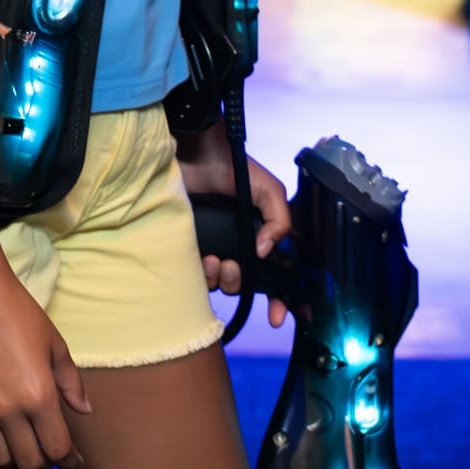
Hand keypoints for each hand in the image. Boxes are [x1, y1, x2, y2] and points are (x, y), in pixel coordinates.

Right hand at [0, 267, 89, 468]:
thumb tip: (84, 410)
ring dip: (11, 456)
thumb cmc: (17, 312)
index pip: (57, 449)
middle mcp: (8, 409)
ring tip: (16, 442)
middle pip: (28, 461)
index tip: (73, 461)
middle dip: (43, 459)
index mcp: (39, 395)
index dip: (69, 461)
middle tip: (45, 447)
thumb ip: (71, 381)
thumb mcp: (54, 343)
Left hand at [179, 131, 292, 325]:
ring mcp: (214, 246)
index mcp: (260, 234)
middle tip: (233, 267)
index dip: (280, 300)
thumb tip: (264, 253)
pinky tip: (204, 259)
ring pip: (222, 283)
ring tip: (216, 261)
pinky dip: (203, 275)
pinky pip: (197, 277)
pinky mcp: (189, 247)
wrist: (191, 150)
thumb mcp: (267, 189)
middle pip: (246, 284)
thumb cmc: (230, 165)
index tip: (278, 318)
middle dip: (242, 284)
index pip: (276, 276)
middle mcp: (238, 244)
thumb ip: (279, 219)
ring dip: (222, 279)